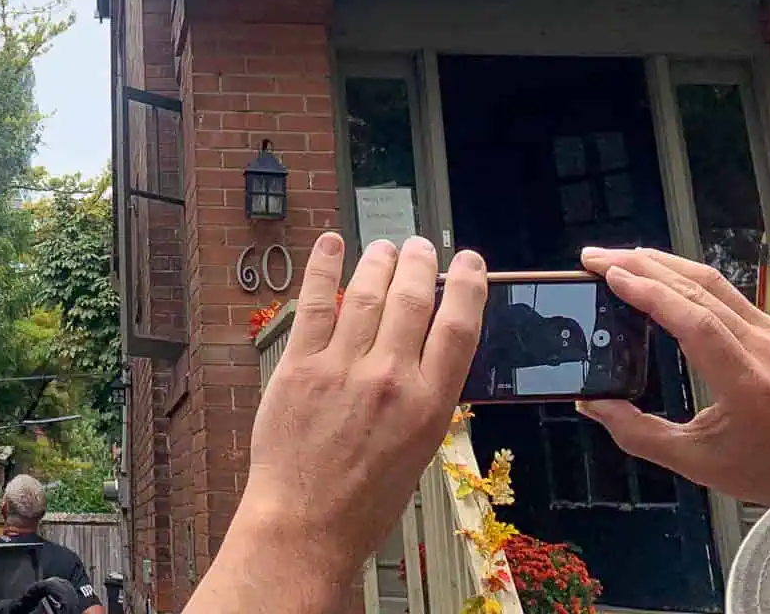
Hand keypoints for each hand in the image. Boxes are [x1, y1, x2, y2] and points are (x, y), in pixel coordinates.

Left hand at [193, 233, 486, 613]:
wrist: (306, 524)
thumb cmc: (366, 499)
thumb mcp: (420, 450)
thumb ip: (424, 396)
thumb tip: (426, 347)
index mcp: (429, 404)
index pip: (459, 326)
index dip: (468, 285)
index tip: (470, 263)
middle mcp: (390, 379)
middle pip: (413, 298)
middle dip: (420, 263)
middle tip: (421, 247)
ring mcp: (342, 368)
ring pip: (367, 292)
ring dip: (379, 260)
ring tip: (385, 246)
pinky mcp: (300, 365)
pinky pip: (316, 304)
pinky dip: (324, 268)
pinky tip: (331, 245)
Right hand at [577, 246, 769, 504]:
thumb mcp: (697, 462)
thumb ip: (639, 433)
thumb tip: (591, 404)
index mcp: (746, 382)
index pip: (693, 319)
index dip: (648, 292)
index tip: (608, 275)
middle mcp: (764, 347)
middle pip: (698, 287)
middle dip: (642, 265)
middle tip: (596, 258)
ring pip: (714, 282)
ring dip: (663, 263)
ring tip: (621, 259)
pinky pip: (727, 292)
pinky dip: (687, 277)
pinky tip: (664, 277)